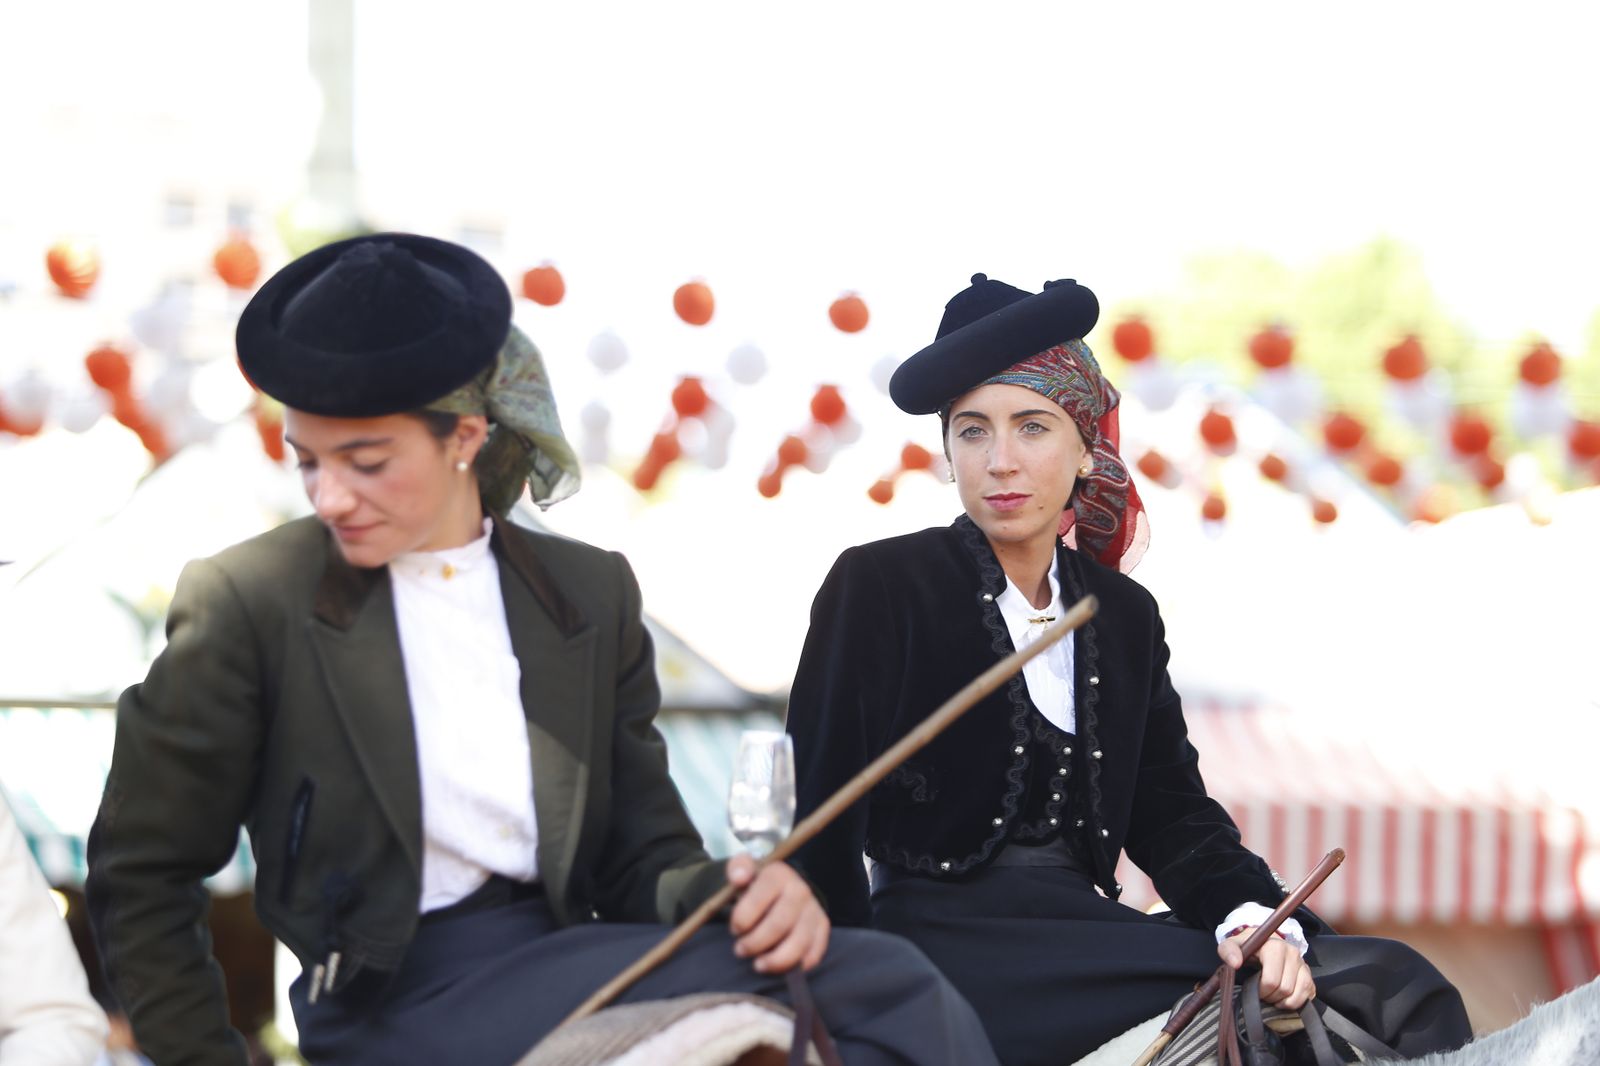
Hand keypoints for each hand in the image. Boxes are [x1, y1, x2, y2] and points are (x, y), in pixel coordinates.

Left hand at [725, 855, 830, 973]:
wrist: (780, 888)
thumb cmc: (756, 884)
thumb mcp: (743, 869)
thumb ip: (737, 868)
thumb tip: (739, 877)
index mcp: (778, 874)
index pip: (758, 901)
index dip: (742, 920)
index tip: (734, 929)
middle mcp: (800, 890)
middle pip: (778, 925)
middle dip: (755, 943)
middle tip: (740, 950)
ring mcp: (814, 910)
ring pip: (798, 944)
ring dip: (775, 960)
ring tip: (758, 965)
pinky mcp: (822, 927)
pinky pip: (814, 954)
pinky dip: (796, 966)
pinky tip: (779, 967)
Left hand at [1218, 927, 1314, 1009]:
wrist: (1263, 942)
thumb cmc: (1248, 946)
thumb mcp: (1232, 945)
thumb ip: (1228, 950)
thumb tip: (1235, 963)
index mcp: (1275, 946)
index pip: (1271, 980)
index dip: (1261, 990)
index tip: (1253, 987)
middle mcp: (1293, 953)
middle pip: (1284, 989)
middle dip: (1270, 996)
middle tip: (1261, 993)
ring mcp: (1303, 964)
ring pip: (1296, 994)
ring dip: (1282, 1001)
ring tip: (1271, 995)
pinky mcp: (1309, 975)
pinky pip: (1307, 996)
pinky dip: (1294, 1002)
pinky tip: (1283, 998)